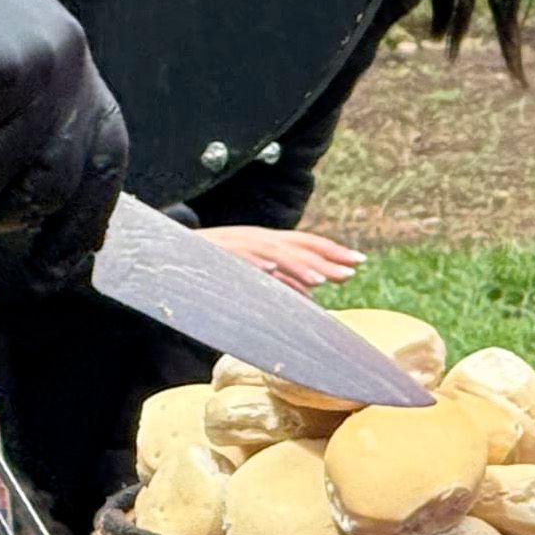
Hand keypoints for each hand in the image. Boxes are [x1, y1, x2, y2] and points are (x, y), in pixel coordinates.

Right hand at [206, 223, 360, 289]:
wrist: (174, 251)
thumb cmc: (216, 263)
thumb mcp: (255, 271)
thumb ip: (282, 281)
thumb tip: (311, 296)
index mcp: (268, 242)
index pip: (306, 243)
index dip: (333, 251)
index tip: (360, 261)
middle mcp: (257, 239)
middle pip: (297, 246)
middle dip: (325, 257)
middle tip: (352, 270)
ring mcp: (238, 245)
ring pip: (272, 253)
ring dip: (296, 265)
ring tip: (319, 279)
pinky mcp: (217, 254)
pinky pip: (238, 258)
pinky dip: (255, 263)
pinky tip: (269, 269)